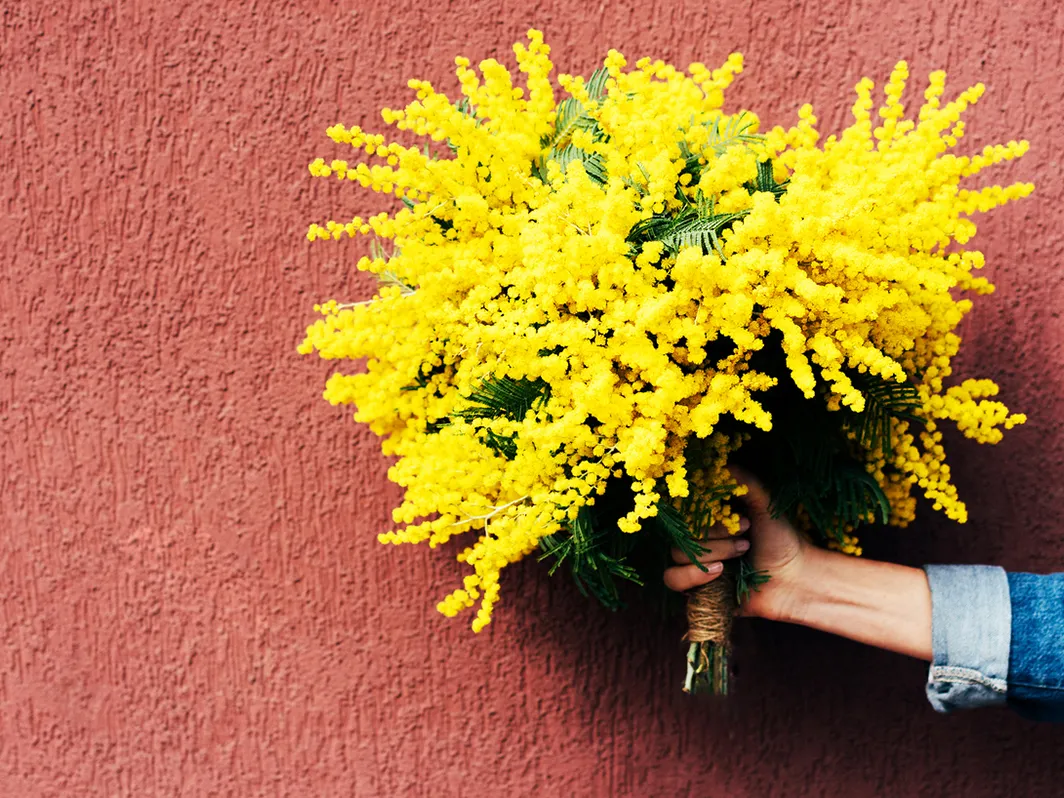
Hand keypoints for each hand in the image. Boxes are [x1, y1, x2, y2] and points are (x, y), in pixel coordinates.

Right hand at [663, 465, 811, 620]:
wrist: (797, 579)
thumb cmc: (783, 540)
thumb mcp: (766, 504)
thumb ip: (746, 482)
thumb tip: (724, 463)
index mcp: (710, 517)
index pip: (684, 506)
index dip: (702, 508)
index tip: (734, 510)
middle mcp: (699, 538)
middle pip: (680, 530)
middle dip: (714, 532)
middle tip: (746, 533)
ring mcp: (695, 564)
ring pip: (676, 554)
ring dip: (710, 552)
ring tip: (741, 552)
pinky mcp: (696, 588)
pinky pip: (673, 579)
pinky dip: (694, 574)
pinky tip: (719, 572)